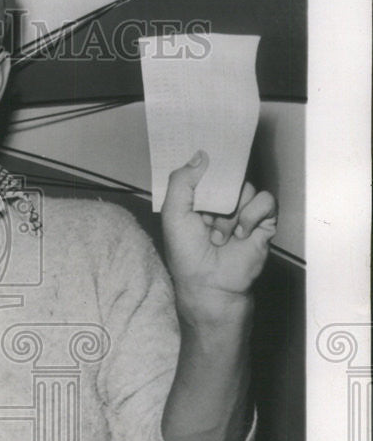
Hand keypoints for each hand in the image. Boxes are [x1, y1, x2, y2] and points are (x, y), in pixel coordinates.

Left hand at [161, 150, 276, 324]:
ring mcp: (243, 212)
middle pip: (231, 176)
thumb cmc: (187, 255)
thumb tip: (200, 155)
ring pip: (247, 189)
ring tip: (220, 237)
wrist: (210, 285)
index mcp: (199, 199)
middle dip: (218, 194)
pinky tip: (241, 234)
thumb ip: (181, 182)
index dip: (210, 165)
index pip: (209, 170)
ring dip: (232, 213)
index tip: (209, 156)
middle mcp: (222, 203)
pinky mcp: (264, 223)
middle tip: (207, 215)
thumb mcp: (173, 214)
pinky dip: (253, 215)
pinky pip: (266, 201)